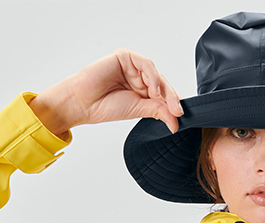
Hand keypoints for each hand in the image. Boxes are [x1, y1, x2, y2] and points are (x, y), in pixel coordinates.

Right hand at [29, 48, 182, 135]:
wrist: (83, 103)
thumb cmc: (105, 106)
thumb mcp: (139, 110)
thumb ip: (158, 111)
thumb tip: (176, 122)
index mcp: (143, 92)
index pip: (164, 96)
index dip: (174, 104)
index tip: (181, 116)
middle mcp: (140, 78)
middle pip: (163, 85)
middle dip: (171, 98)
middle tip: (178, 112)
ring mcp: (133, 67)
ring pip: (157, 75)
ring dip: (162, 89)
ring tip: (161, 100)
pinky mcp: (125, 57)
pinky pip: (146, 64)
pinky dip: (152, 76)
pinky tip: (152, 89)